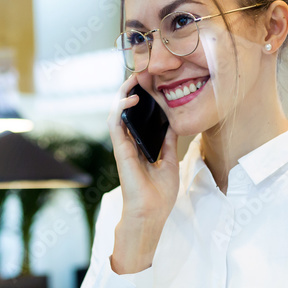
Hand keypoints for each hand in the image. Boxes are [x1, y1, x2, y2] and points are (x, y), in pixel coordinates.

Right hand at [107, 73, 179, 272]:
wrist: (151, 214)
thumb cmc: (158, 195)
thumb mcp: (169, 163)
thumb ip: (168, 144)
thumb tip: (173, 125)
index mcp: (140, 146)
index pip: (139, 116)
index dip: (143, 98)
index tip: (152, 83)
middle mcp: (129, 144)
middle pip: (127, 111)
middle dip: (132, 91)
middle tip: (143, 73)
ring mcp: (123, 147)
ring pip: (117, 113)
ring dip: (124, 95)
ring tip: (134, 79)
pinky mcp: (120, 151)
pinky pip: (115, 125)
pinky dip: (120, 110)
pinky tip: (131, 100)